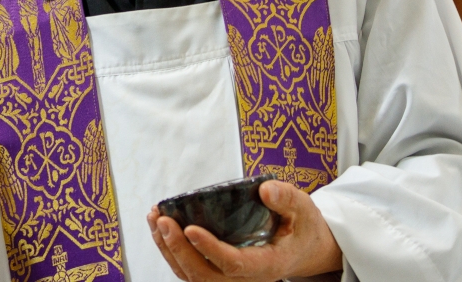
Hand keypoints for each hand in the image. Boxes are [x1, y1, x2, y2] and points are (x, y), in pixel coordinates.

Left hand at [146, 180, 342, 281]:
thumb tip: (265, 189)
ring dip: (169, 250)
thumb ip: (287, 199)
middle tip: (164, 220)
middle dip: (179, 250)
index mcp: (268, 265)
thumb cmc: (302, 228)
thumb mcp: (304, 209)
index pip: (234, 264)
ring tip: (156, 218)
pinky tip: (160, 228)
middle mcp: (246, 279)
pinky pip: (190, 270)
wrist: (305, 250)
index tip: (191, 228)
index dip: (210, 249)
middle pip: (205, 276)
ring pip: (193, 276)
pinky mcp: (219, 273)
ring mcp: (230, 279)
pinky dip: (171, 251)